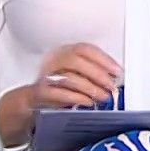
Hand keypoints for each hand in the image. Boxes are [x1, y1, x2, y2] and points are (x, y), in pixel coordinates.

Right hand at [0, 43, 121, 146]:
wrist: (32, 101)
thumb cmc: (58, 87)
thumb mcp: (76, 75)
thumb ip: (92, 73)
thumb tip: (114, 78)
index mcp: (63, 52)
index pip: (84, 49)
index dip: (102, 58)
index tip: (117, 70)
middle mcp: (53, 60)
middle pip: (76, 60)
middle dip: (97, 73)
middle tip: (111, 85)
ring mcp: (46, 76)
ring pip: (69, 77)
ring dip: (90, 88)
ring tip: (103, 96)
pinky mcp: (41, 92)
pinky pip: (59, 93)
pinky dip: (76, 98)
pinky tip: (87, 102)